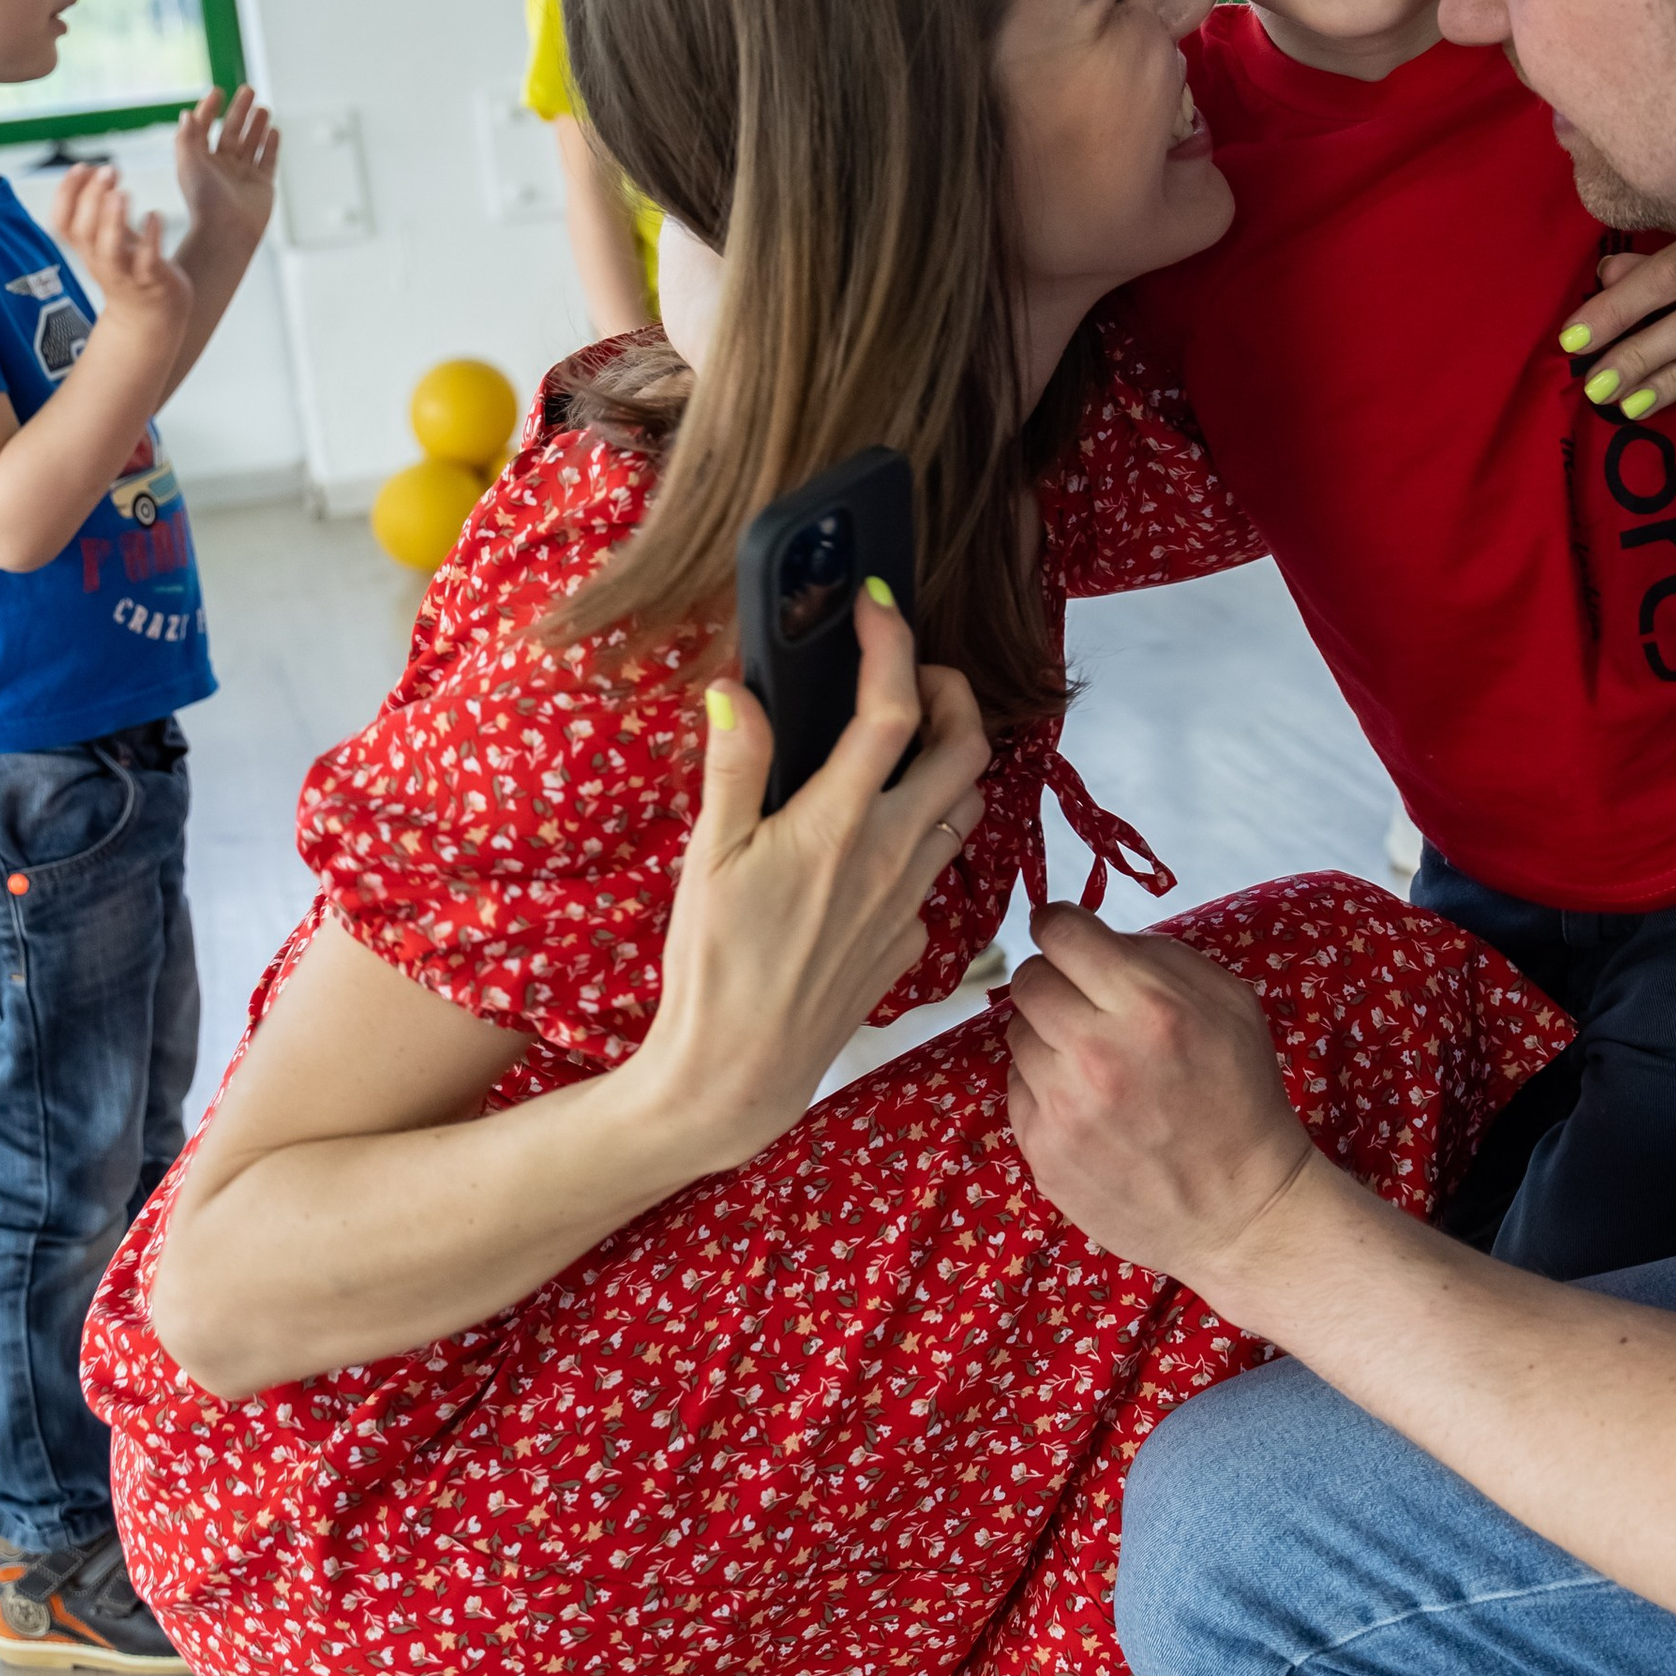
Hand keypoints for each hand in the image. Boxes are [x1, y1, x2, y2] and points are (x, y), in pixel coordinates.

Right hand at [47, 162, 190, 348]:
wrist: (153, 317)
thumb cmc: (132, 269)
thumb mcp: (113, 237)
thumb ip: (107, 207)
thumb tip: (102, 169)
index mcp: (87, 250)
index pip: (62, 223)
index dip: (65, 195)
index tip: (81, 166)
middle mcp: (100, 262)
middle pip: (83, 232)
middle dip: (91, 199)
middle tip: (107, 170)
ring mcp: (126, 273)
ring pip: (110, 250)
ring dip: (112, 220)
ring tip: (123, 192)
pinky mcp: (153, 281)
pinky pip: (148, 261)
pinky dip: (150, 237)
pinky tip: (154, 215)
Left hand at [174, 85, 279, 239]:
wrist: (226, 231)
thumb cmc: (203, 200)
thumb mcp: (187, 162)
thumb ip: (186, 137)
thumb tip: (187, 114)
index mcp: (200, 160)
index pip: (205, 128)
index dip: (209, 109)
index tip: (218, 91)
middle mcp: (222, 166)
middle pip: (232, 131)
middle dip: (240, 110)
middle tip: (248, 90)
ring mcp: (243, 175)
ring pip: (251, 143)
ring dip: (256, 125)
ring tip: (263, 108)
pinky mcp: (262, 185)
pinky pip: (268, 160)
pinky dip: (271, 144)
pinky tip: (274, 130)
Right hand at [629, 591, 989, 1177]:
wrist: (740, 1072)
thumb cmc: (714, 966)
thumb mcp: (707, 859)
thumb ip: (734, 768)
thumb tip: (741, 689)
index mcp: (841, 823)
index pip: (893, 708)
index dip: (893, 641)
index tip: (876, 603)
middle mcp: (894, 855)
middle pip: (968, 749)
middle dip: (952, 692)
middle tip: (912, 673)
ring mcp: (911, 900)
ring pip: (965, 807)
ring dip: (950, 760)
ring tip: (905, 742)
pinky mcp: (910, 939)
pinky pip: (937, 868)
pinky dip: (922, 832)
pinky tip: (876, 837)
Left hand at [1006, 905, 1319, 1305]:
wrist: (1242, 1211)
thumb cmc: (1241, 1098)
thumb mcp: (1231, 1005)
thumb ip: (1160, 956)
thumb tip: (1093, 935)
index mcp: (1150, 1005)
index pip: (1061, 931)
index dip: (1060, 924)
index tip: (1064, 932)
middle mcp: (1097, 1053)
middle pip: (1028, 978)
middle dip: (1054, 979)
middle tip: (1084, 1002)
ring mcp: (1064, 1108)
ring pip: (1016, 1032)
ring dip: (1049, 1037)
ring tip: (1095, 1064)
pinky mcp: (1043, 1152)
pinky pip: (1017, 1088)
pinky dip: (1045, 1088)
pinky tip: (1088, 1106)